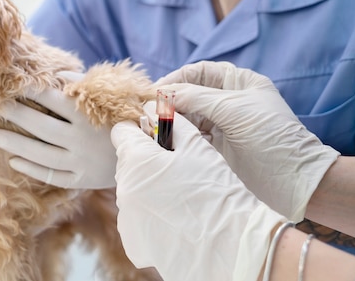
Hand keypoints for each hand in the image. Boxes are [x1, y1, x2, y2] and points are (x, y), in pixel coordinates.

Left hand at [0, 73, 114, 188]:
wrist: (149, 153)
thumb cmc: (125, 117)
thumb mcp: (110, 97)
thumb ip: (82, 86)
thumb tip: (56, 76)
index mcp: (89, 115)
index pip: (52, 99)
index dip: (29, 91)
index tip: (9, 84)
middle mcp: (82, 139)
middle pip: (40, 125)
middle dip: (13, 114)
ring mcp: (81, 163)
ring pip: (40, 154)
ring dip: (12, 143)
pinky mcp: (82, 180)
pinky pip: (51, 176)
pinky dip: (31, 168)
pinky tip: (13, 159)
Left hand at [111, 114, 285, 280]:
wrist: (233, 246)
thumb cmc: (218, 192)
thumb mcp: (197, 148)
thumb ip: (171, 123)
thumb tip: (155, 108)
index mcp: (135, 160)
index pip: (121, 132)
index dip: (140, 130)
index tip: (157, 136)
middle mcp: (124, 188)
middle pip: (127, 162)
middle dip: (146, 160)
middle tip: (176, 167)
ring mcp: (126, 217)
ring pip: (132, 190)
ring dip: (148, 187)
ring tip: (180, 196)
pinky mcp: (133, 241)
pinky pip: (135, 218)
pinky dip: (150, 215)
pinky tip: (176, 218)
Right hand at [155, 61, 339, 221]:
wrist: (294, 181)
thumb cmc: (272, 137)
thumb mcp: (233, 109)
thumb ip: (195, 98)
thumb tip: (161, 93)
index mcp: (240, 83)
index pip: (200, 73)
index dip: (177, 78)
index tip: (156, 90)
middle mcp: (228, 102)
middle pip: (189, 94)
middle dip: (170, 101)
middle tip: (149, 110)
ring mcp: (221, 126)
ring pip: (187, 117)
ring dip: (170, 120)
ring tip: (153, 125)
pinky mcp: (215, 148)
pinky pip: (189, 137)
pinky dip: (176, 136)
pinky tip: (166, 139)